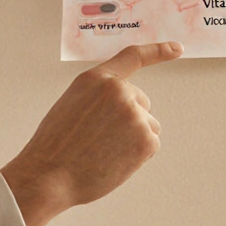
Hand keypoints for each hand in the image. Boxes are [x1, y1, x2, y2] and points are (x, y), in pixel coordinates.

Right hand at [1, 42, 182, 225]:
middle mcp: (119, 91)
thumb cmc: (56, 146)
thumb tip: (126, 104)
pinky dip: (137, 156)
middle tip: (100, 140)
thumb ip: (100, 96)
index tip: (177, 48)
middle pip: (142, 103)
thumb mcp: (73, 104)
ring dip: (133, 139)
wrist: (49, 177)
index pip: (133, 57)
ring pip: (148, 126)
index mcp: (97, 79)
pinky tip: (114, 162)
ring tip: (103, 152)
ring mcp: (135, 114)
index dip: (158, 51)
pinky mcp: (146, 139)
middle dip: (128, 120)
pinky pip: (151, 145)